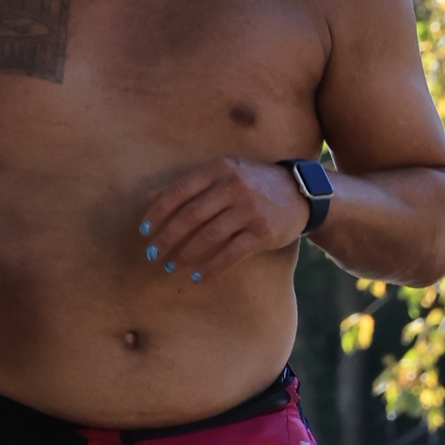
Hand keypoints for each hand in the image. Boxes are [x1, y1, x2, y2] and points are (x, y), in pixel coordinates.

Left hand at [138, 159, 316, 284]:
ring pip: (208, 237)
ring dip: (185, 255)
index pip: (180, 190)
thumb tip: (149, 198)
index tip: (143, 231)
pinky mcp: (262, 233)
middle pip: (191, 216)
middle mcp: (234, 186)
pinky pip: (230, 254)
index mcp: (220, 168)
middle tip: (152, 254)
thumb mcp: (223, 173)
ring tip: (170, 266)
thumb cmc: (253, 183)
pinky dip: (210, 267)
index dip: (158, 213)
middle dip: (166, 238)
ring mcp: (250, 210)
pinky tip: (197, 276)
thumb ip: (189, 184)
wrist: (300, 193)